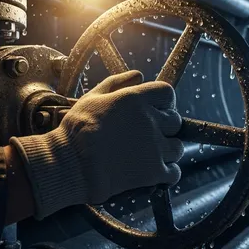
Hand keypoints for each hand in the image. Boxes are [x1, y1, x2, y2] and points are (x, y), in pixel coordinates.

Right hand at [10, 70, 183, 218]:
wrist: (71, 163)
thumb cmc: (77, 129)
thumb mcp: (92, 98)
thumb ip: (116, 83)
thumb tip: (138, 74)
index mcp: (137, 100)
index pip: (167, 94)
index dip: (164, 102)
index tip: (156, 111)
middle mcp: (151, 121)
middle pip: (175, 121)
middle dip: (165, 127)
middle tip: (148, 136)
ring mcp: (155, 147)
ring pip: (177, 147)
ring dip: (167, 151)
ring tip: (151, 155)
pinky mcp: (154, 172)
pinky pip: (174, 172)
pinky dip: (168, 173)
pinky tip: (155, 172)